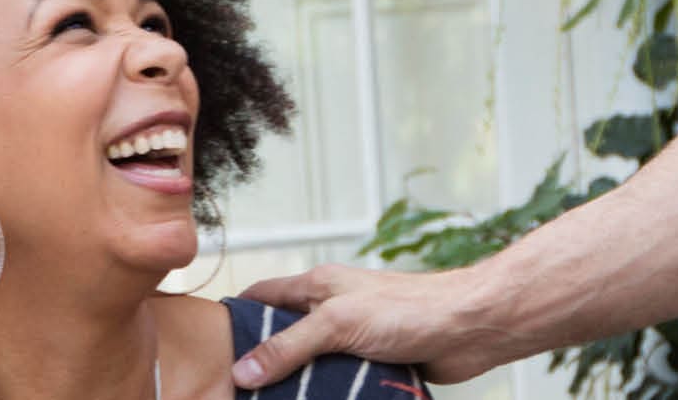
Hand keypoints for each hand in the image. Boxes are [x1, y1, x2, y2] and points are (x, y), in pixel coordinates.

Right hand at [228, 266, 534, 386]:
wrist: (469, 328)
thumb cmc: (411, 308)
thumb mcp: (338, 323)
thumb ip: (291, 346)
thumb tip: (246, 371)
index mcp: (317, 288)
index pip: (261, 297)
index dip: (234, 317)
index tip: (208, 345)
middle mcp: (331, 310)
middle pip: (282, 337)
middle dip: (261, 362)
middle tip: (234, 390)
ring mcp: (351, 339)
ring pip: (310, 365)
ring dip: (295, 385)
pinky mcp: (371, 364)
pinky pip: (337, 383)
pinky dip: (325, 396)